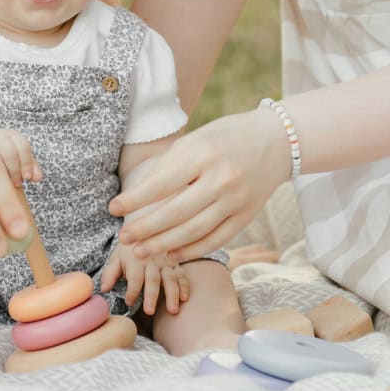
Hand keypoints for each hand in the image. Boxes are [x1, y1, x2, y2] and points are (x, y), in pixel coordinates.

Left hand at [99, 241, 188, 315]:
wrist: (145, 225)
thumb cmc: (129, 248)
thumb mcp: (116, 257)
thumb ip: (110, 273)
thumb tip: (103, 289)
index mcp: (136, 259)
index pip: (134, 277)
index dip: (131, 291)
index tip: (128, 302)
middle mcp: (152, 261)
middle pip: (153, 279)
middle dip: (151, 295)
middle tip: (149, 311)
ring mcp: (166, 263)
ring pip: (170, 279)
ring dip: (172, 294)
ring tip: (172, 310)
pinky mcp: (176, 265)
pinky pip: (182, 275)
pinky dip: (185, 286)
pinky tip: (185, 299)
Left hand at [109, 108, 290, 261]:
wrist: (276, 140)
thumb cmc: (226, 136)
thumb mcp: (197, 139)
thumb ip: (172, 165)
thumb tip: (141, 196)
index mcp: (204, 153)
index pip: (162, 182)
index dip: (135, 199)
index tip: (113, 208)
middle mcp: (222, 178)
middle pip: (176, 212)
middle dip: (145, 228)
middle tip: (124, 237)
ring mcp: (236, 199)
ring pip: (194, 231)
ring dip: (164, 245)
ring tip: (141, 251)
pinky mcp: (247, 216)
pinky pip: (216, 239)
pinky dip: (192, 249)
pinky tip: (172, 254)